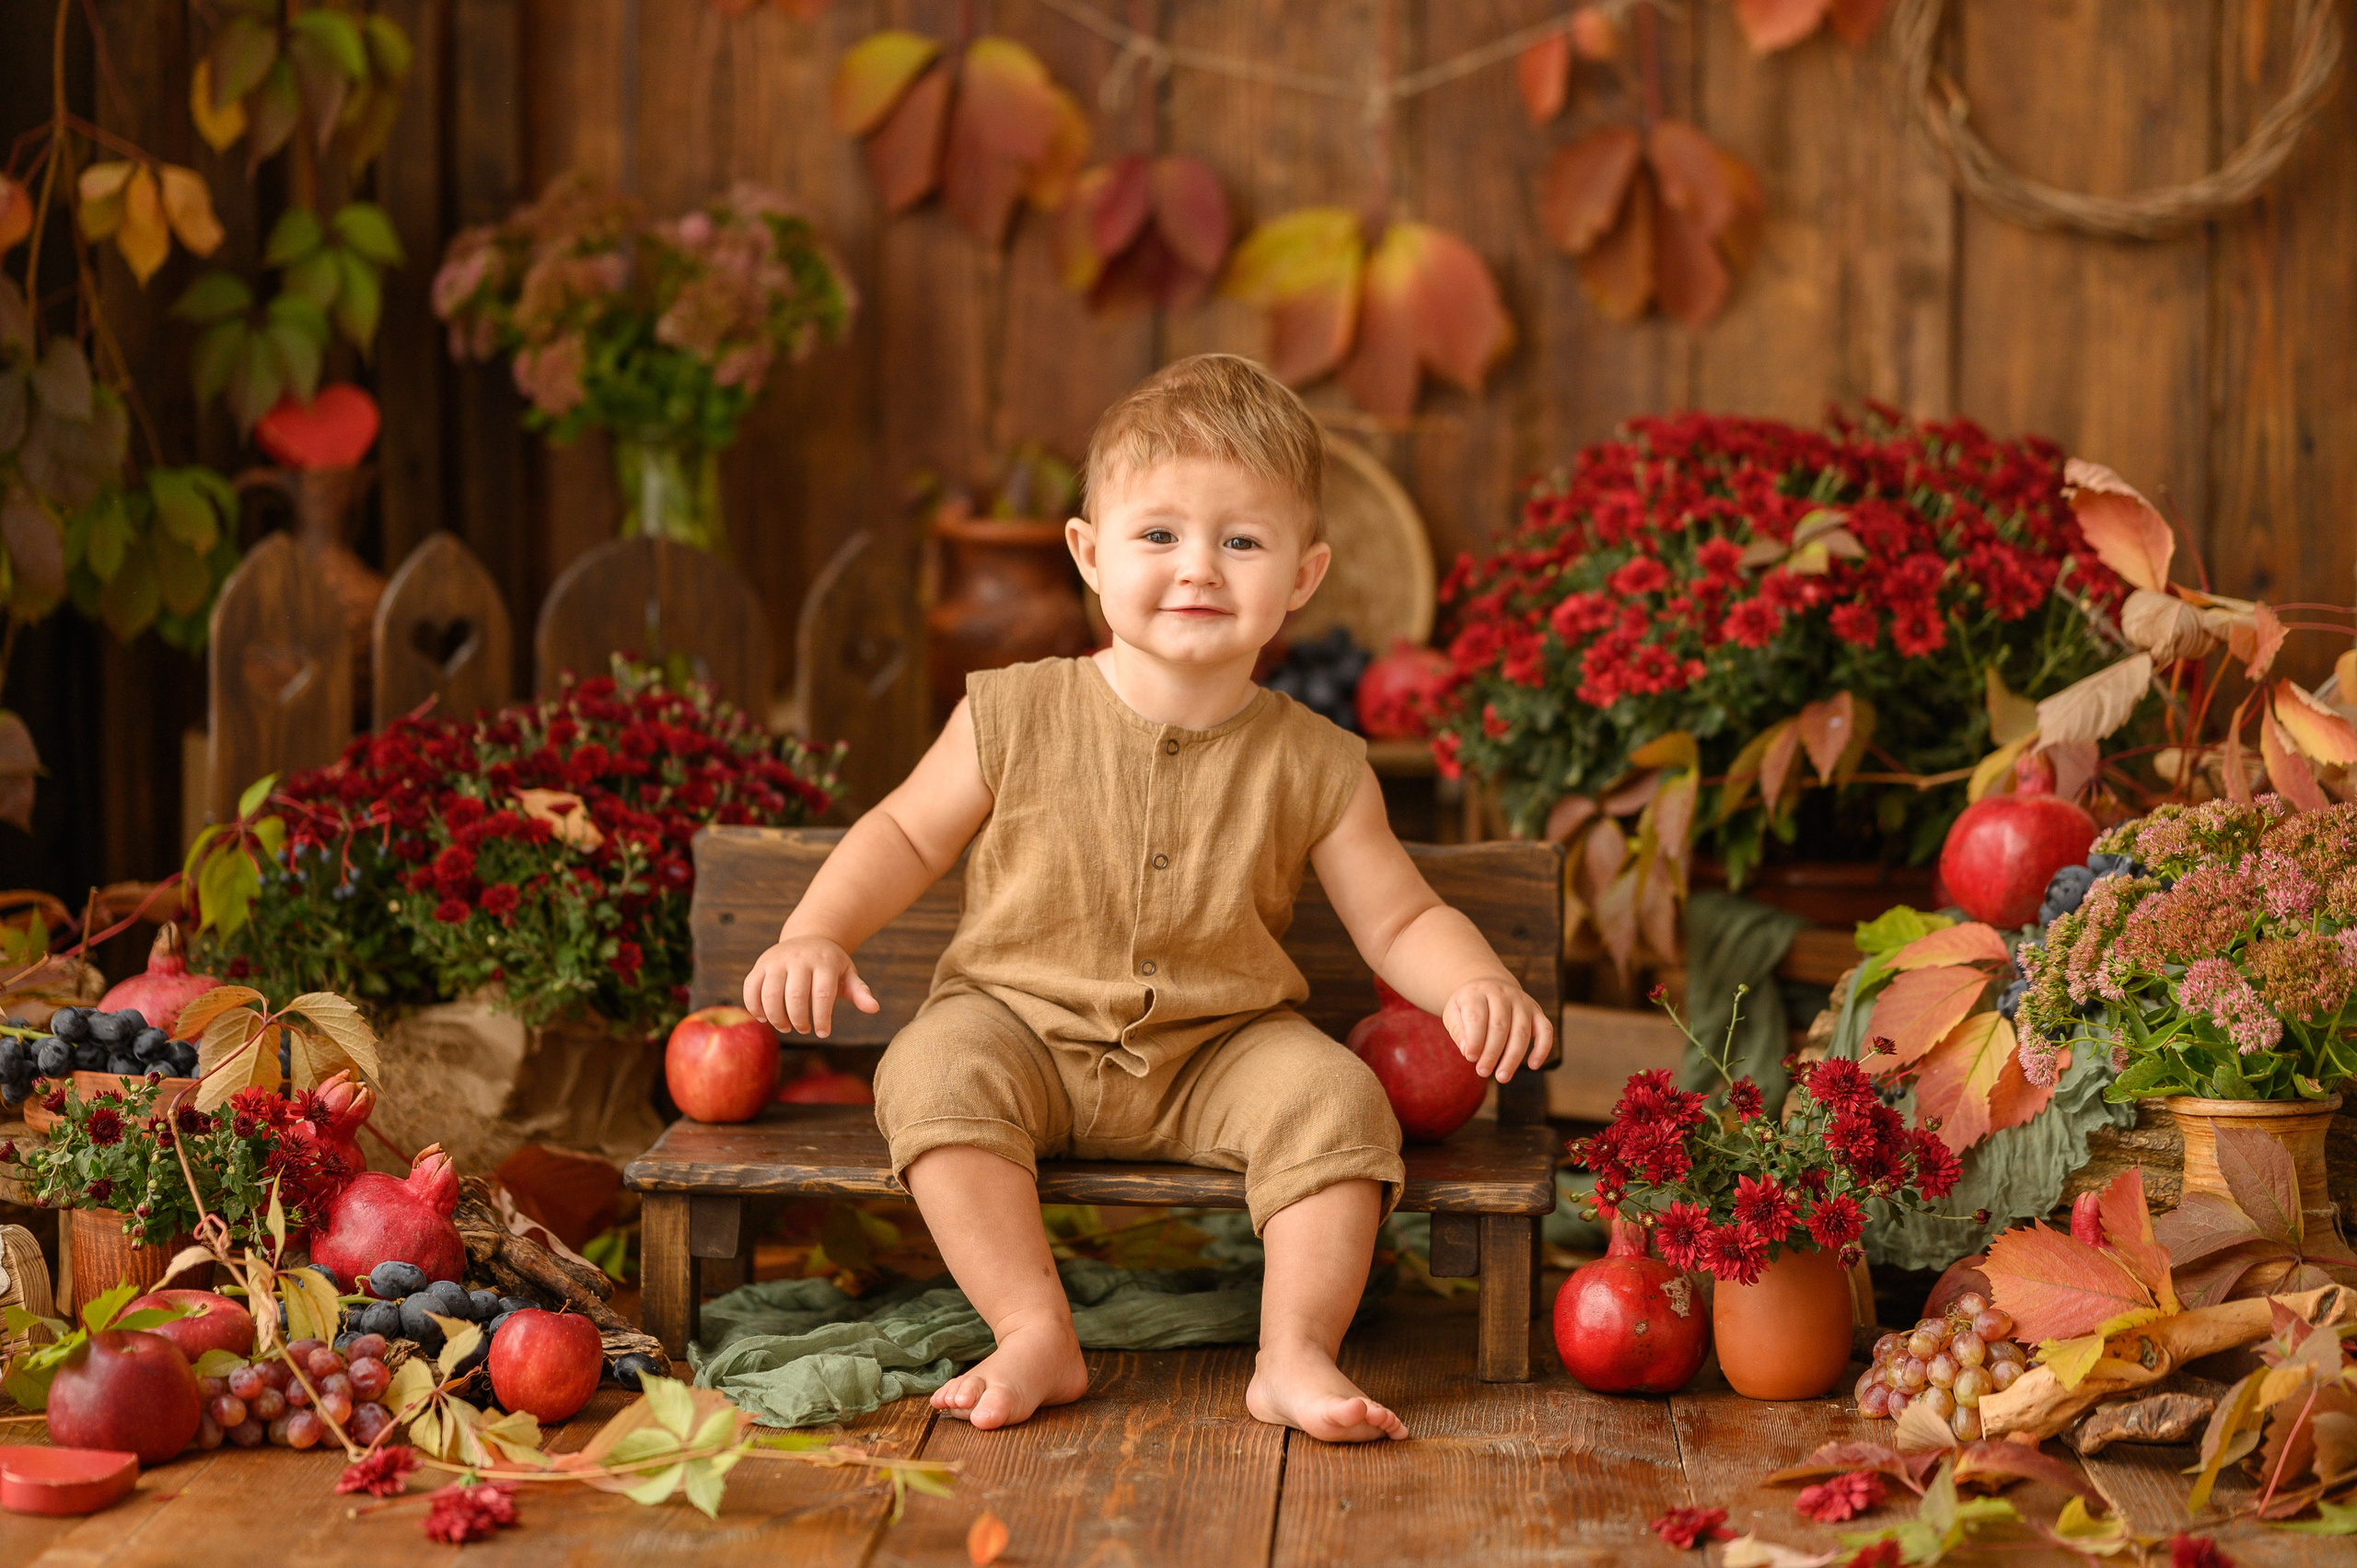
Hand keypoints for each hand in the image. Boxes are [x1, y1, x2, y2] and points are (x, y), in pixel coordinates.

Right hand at [743, 934, 879, 1038]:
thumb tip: (873, 1008)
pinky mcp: (761, 964)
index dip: (822, 1018)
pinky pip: (751, 988)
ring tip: (786, 1027)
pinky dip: (754, 1007)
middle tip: (805, 1029)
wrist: (809, 937)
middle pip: (795, 996)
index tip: (823, 1033)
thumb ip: (860, 991)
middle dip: (799, 1020)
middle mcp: (800, 958)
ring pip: (770, 994)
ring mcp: (777, 959)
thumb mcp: (848, 974)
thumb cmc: (831, 964)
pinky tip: (764, 1018)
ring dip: (776, 1017)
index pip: (822, 995)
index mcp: (824, 961)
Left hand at [1442, 976, 1553, 1083]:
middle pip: (1500, 1026)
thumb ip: (1458, 1031)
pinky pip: (1545, 1030)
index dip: (1474, 1040)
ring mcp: (1522, 1001)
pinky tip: (1533, 1065)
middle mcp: (1502, 994)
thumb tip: (1468, 1051)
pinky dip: (1542, 1048)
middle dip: (1491, 1053)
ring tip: (1502, 1077)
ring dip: (1513, 1057)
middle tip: (1483, 1072)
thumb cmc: (1468, 1007)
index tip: (1470, 1058)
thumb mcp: (1453, 1013)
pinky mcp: (1537, 1011)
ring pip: (1522, 1031)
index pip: (1477, 1017)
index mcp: (1477, 993)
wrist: (1488, 986)